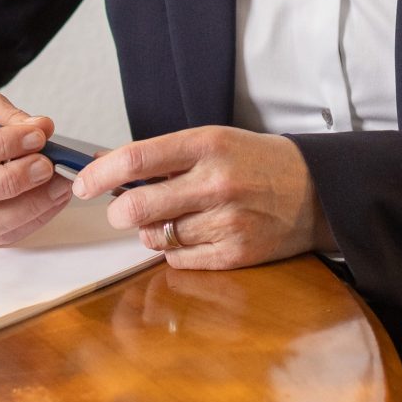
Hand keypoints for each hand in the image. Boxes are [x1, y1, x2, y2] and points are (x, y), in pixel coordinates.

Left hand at [70, 126, 333, 271]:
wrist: (318, 191)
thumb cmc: (259, 163)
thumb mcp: (216, 141)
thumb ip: (167, 157)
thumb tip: (109, 168)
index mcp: (209, 144)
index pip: (136, 159)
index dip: (99, 173)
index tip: (83, 182)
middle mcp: (217, 182)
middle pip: (137, 206)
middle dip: (119, 212)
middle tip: (122, 210)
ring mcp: (227, 221)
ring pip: (155, 237)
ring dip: (150, 232)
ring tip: (171, 219)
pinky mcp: (235, 254)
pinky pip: (179, 259)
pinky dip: (175, 251)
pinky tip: (193, 235)